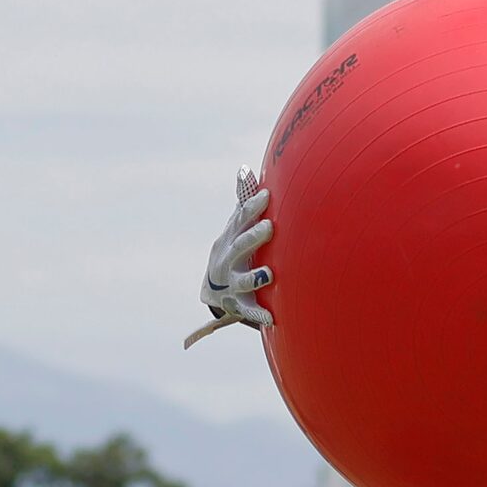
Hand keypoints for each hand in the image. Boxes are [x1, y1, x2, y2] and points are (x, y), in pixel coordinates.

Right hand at [186, 168, 274, 344]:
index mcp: (230, 239)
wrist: (214, 291)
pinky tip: (272, 317)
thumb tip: (245, 169)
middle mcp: (229, 260)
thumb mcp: (234, 229)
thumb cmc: (233, 251)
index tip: (267, 196)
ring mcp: (232, 283)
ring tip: (269, 274)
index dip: (251, 208)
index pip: (239, 221)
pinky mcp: (240, 304)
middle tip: (270, 227)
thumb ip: (243, 204)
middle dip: (253, 237)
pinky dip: (258, 314)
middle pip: (239, 247)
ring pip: (242, 280)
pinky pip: (249, 310)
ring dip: (255, 277)